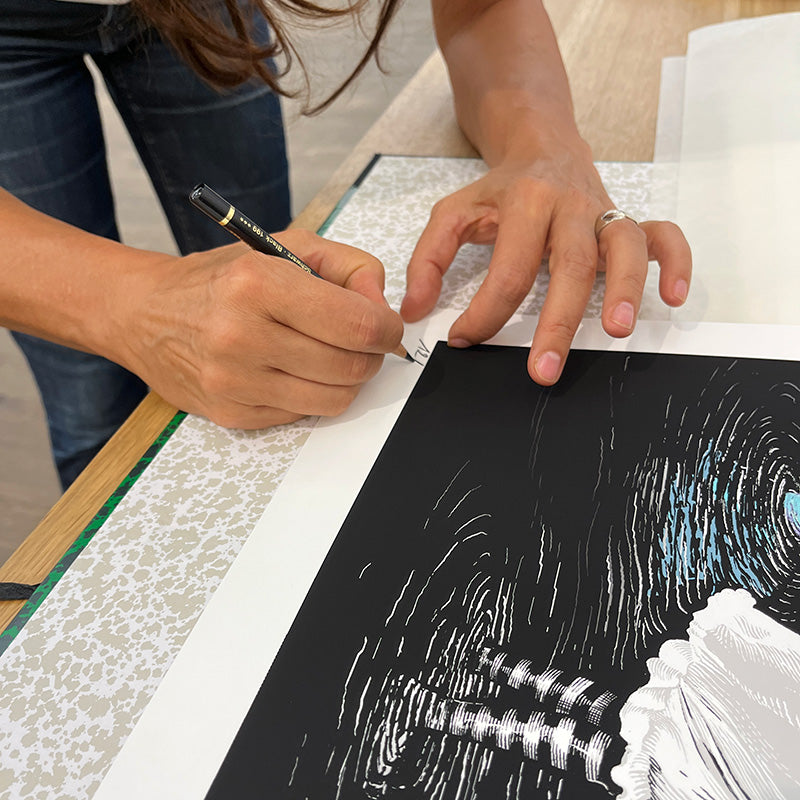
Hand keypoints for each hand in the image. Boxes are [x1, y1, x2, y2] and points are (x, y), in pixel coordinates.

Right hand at [109, 229, 403, 427]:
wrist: (145, 315)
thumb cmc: (221, 279)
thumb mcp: (284, 247)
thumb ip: (348, 267)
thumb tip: (382, 307)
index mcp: (258, 284)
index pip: (356, 325)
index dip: (387, 329)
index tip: (386, 326)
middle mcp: (241, 336)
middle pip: (350, 367)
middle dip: (371, 355)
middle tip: (362, 342)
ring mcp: (234, 382)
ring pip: (334, 399)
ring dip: (348, 380)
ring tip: (333, 356)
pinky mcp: (231, 413)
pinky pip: (303, 414)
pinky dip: (312, 394)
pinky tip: (295, 371)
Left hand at [400, 134, 691, 384]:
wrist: (542, 144)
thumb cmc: (500, 190)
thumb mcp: (453, 213)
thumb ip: (428, 259)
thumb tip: (415, 309)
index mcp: (524, 203)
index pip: (508, 270)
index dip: (485, 312)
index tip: (465, 339)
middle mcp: (570, 207)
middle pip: (569, 266)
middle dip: (557, 322)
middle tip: (543, 369)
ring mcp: (604, 213)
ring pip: (624, 249)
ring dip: (624, 289)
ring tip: (616, 331)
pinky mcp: (627, 220)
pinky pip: (664, 236)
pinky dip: (677, 262)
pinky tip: (674, 297)